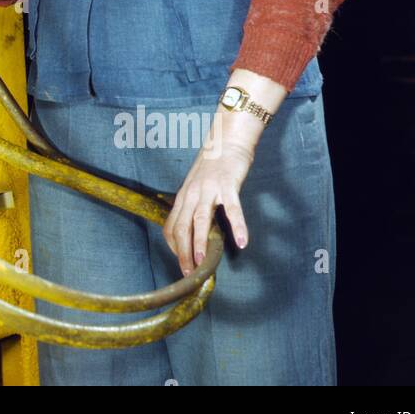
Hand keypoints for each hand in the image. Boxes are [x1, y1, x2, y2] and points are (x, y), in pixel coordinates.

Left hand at [163, 111, 258, 275]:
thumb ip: (194, 208)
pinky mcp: (228, 185)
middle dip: (183, 253)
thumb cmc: (212, 167)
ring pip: (200, 219)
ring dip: (200, 243)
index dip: (174, 248)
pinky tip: (242, 242)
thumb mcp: (196, 188)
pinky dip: (237, 226)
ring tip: (201, 263)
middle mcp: (191, 194)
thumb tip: (196, 234)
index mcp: (183, 197)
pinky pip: (232, 208)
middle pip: (182, 227)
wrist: (226, 140)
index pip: (171, 227)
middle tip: (188, 273)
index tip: (182, 264)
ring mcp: (209, 189)